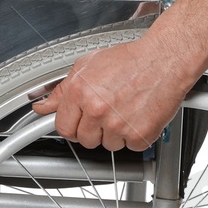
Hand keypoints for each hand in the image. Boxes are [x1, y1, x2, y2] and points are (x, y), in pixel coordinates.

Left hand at [30, 34, 200, 151]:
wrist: (165, 59)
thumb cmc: (130, 60)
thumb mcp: (87, 66)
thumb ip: (61, 90)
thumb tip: (42, 107)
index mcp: (80, 92)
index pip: (63, 127)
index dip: (72, 126)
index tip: (80, 123)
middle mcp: (96, 109)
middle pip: (85, 140)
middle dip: (94, 130)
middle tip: (108, 113)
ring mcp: (118, 124)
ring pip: (108, 146)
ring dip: (116, 134)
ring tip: (126, 110)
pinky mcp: (139, 135)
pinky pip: (131, 147)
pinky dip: (136, 136)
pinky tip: (139, 115)